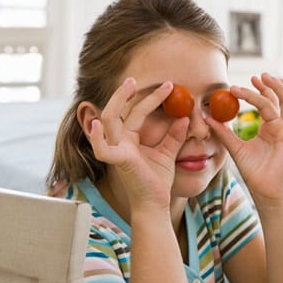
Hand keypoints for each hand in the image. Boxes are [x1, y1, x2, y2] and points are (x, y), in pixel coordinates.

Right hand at [86, 78, 188, 209]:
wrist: (156, 204)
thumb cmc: (157, 181)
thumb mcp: (168, 153)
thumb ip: (174, 135)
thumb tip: (185, 116)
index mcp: (129, 140)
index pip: (137, 113)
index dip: (152, 98)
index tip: (170, 85)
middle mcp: (120, 142)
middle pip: (117, 111)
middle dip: (125, 93)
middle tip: (136, 78)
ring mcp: (117, 151)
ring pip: (109, 120)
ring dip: (117, 101)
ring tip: (129, 85)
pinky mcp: (118, 162)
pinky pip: (102, 149)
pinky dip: (97, 138)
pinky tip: (98, 125)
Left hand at [206, 73, 282, 200]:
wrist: (264, 192)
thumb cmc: (254, 172)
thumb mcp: (235, 148)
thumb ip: (224, 133)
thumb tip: (208, 118)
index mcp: (269, 127)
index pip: (266, 102)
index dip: (255, 91)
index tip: (237, 86)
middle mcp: (281, 126)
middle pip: (280, 98)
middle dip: (270, 85)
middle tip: (256, 76)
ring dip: (280, 89)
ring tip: (267, 79)